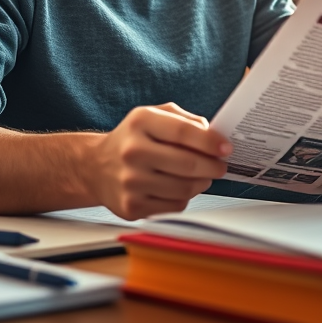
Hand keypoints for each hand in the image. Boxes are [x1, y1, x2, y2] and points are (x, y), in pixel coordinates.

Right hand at [85, 103, 231, 219]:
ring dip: (201, 183)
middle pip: (188, 164)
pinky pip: (174, 206)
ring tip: (201, 177)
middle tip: (220, 166)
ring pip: (184, 189)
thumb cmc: (132, 139)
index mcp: (140, 122)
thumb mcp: (153, 116)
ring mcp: (130, 181)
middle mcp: (132, 151)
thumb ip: (184, 119)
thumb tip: (212, 134)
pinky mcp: (132, 206)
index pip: (184, 132)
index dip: (210, 142)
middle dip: (212, 167)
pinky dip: (184, 198)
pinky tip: (180, 188)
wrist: (95, 167)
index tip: (226, 148)